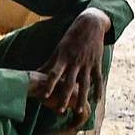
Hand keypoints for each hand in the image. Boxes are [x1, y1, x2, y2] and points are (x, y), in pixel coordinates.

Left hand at [33, 9, 109, 124]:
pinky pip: (98, 78)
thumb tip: (35, 72)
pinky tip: (96, 100)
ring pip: (84, 84)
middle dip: (64, 96)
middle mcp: (75, 62)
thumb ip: (49, 62)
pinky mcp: (97, 63)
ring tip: (78, 110)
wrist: (91, 24)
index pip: (54, 74)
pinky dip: (98, 90)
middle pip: (69, 82)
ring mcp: (87, 63)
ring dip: (81, 97)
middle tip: (59, 110)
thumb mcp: (59, 48)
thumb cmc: (71, 37)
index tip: (44, 96)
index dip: (50, 85)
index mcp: (63, 57)